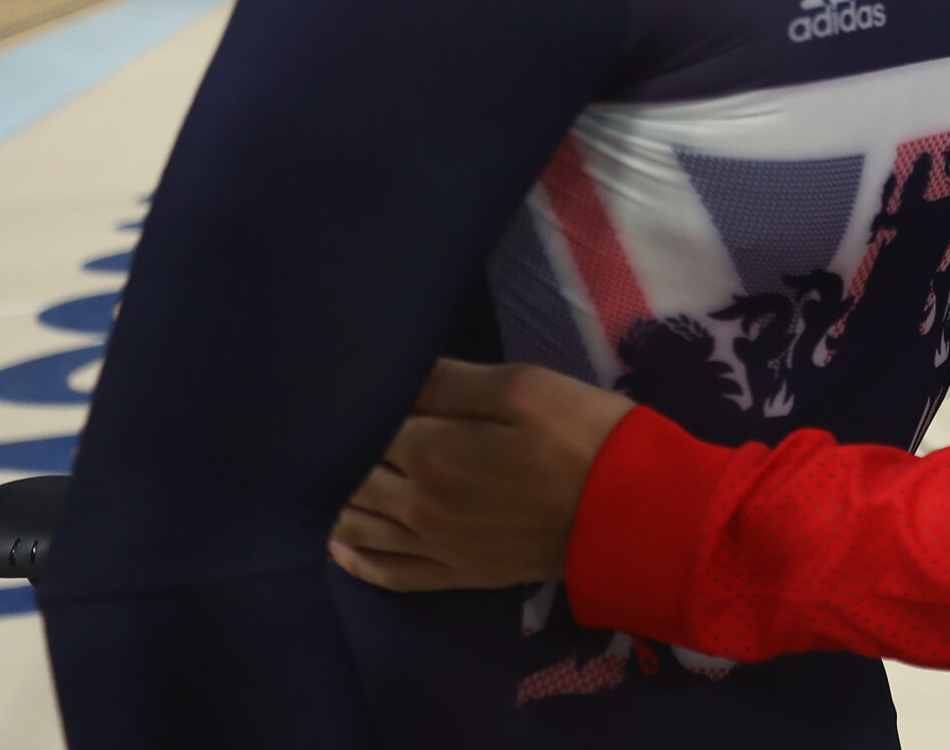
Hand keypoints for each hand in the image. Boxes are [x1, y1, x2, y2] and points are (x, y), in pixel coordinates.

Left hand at [328, 358, 632, 592]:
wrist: (632, 513)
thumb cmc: (583, 436)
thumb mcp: (524, 387)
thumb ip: (452, 381)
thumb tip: (395, 373)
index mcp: (431, 452)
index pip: (366, 428)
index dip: (348, 410)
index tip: (334, 392)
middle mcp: (418, 506)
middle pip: (350, 480)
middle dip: (330, 456)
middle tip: (318, 433)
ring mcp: (435, 548)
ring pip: (358, 528)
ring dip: (333, 504)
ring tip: (317, 481)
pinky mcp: (457, 575)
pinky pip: (388, 573)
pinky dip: (356, 559)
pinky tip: (339, 544)